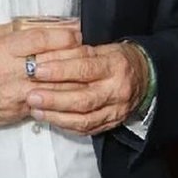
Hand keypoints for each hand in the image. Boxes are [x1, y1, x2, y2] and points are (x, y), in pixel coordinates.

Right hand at [0, 21, 80, 128]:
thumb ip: (15, 30)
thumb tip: (42, 23)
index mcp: (3, 50)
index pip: (40, 40)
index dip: (62, 35)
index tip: (75, 32)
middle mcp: (11, 72)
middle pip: (53, 62)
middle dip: (76, 55)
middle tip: (88, 50)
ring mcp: (18, 93)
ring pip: (56, 85)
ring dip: (76, 78)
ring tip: (88, 69)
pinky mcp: (22, 109)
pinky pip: (50, 102)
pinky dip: (65, 96)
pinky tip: (77, 89)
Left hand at [23, 41, 149, 134]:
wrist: (146, 77)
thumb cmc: (118, 59)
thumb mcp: (103, 47)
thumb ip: (77, 52)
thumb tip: (47, 55)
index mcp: (116, 65)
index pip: (85, 68)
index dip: (59, 70)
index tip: (37, 69)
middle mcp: (117, 90)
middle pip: (83, 98)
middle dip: (53, 98)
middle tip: (31, 95)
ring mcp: (115, 110)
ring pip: (83, 118)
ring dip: (55, 115)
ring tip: (35, 108)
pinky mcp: (111, 124)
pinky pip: (85, 129)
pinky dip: (64, 125)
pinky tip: (49, 118)